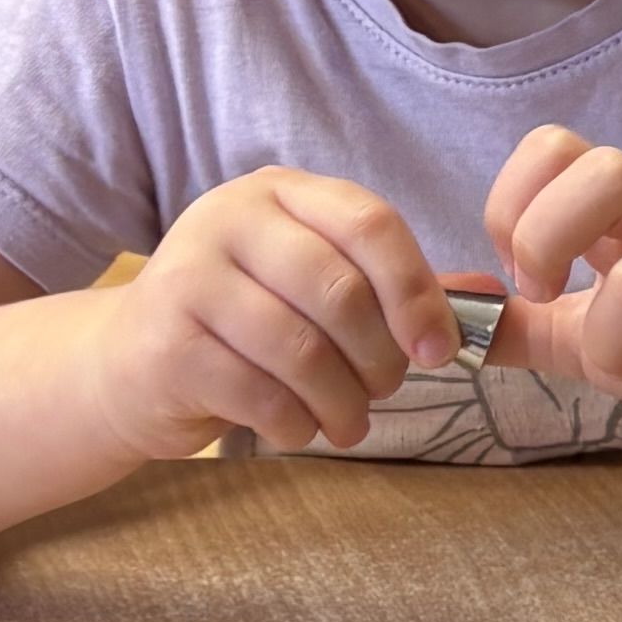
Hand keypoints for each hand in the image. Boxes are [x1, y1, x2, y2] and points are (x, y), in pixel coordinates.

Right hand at [92, 166, 451, 464]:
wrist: (126, 366)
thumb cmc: (243, 326)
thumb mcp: (316, 290)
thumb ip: (397, 290)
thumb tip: (495, 300)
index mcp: (279, 192)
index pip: (369, 224)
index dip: (416, 291)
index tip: (438, 350)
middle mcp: (227, 219)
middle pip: (340, 291)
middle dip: (380, 357)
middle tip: (385, 390)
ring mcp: (187, 278)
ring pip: (301, 350)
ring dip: (343, 402)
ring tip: (349, 422)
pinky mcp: (165, 344)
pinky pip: (259, 394)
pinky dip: (295, 424)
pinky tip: (298, 429)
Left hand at [482, 127, 621, 463]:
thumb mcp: (590, 330)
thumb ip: (518, 321)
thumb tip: (439, 308)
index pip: (559, 148)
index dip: (515, 205)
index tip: (521, 275)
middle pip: (611, 171)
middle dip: (548, 240)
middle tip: (550, 299)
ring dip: (611, 344)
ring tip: (617, 377)